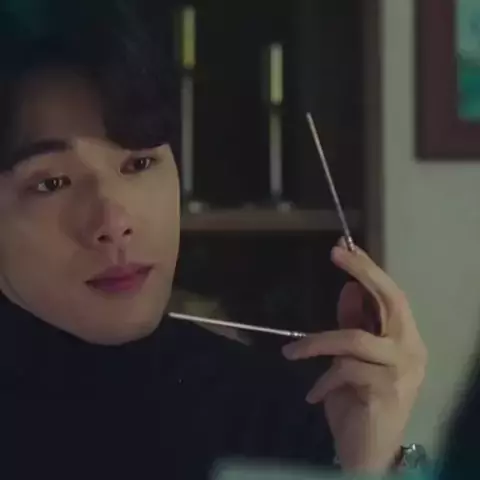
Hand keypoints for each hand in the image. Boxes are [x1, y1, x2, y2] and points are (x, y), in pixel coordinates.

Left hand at [282, 239, 426, 472]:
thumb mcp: (352, 359)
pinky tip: (312, 395)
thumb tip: (348, 288)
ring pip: (355, 338)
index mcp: (404, 339)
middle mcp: (412, 350)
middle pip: (391, 301)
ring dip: (316, 343)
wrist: (369, 452)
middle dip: (362, 273)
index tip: (344, 247)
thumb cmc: (359, 401)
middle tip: (335, 254)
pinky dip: (323, 380)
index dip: (369, 270)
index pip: (392, 296)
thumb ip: (353, 324)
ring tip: (291, 353)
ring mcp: (403, 371)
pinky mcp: (388, 391)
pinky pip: (345, 371)